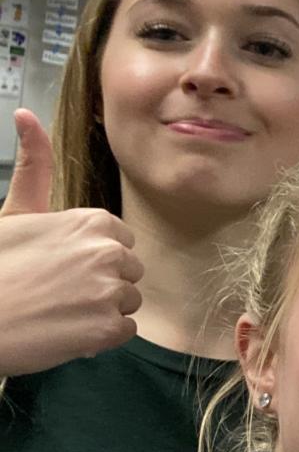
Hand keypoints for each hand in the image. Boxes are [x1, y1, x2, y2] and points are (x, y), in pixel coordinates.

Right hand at [0, 110, 142, 376]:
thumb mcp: (15, 212)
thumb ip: (34, 166)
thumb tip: (26, 114)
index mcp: (93, 222)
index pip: (121, 242)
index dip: (93, 257)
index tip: (62, 265)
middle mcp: (109, 253)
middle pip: (128, 272)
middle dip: (101, 283)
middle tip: (58, 291)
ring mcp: (110, 292)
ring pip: (127, 302)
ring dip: (101, 311)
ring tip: (60, 311)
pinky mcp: (107, 329)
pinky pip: (123, 331)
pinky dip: (100, 337)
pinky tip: (67, 330)